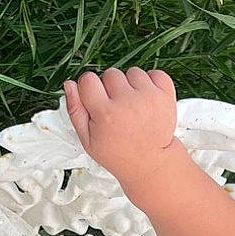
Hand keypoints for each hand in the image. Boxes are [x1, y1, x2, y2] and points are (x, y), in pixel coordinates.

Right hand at [63, 67, 178, 182]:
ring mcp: (149, 97)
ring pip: (132, 72)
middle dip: (110, 88)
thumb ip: (75, 110)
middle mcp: (127, 102)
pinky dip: (151, 82)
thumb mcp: (88, 139)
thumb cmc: (117, 152)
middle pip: (110, 73)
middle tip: (117, 108)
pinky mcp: (165, 95)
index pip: (88, 79)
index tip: (96, 101)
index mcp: (105, 113)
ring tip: (133, 106)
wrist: (149, 163)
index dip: (89, 89)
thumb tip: (69, 84)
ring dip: (131, 85)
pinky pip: (155, 73)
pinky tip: (146, 99)